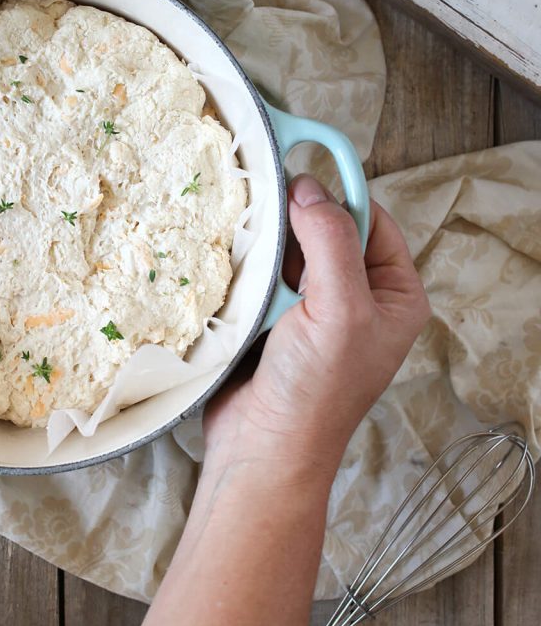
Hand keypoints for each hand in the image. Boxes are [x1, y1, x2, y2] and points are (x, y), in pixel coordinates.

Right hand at [203, 174, 429, 486]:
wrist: (262, 450)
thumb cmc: (314, 392)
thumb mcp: (339, 310)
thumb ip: (331, 242)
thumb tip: (308, 187)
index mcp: (394, 295)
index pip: (372, 222)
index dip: (337, 197)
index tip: (297, 175)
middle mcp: (358, 299)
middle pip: (327, 231)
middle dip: (295, 219)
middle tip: (261, 204)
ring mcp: (313, 309)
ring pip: (290, 250)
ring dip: (267, 242)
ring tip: (242, 232)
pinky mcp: (273, 319)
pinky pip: (262, 273)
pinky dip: (247, 264)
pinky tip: (230, 258)